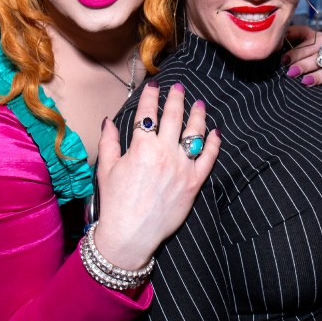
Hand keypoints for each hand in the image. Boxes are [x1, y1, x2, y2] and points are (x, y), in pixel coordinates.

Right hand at [94, 82, 220, 269]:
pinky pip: (208, 157)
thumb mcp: (107, 169)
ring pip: (194, 133)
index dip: (150, 96)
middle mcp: (164, 153)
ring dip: (198, 115)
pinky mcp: (194, 182)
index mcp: (141, 148)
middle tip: (179, 87)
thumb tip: (108, 122)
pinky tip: (215, 132)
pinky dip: (213, 143)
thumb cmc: (116, 203)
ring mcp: (182, 167)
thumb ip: (109, 142)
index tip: (153, 86)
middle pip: (173, 117)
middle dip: (176, 98)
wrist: (131, 234)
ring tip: (199, 104)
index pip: (147, 114)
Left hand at [282, 27, 321, 93]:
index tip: (285, 60)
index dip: (296, 53)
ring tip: (305, 81)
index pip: (310, 45)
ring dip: (317, 77)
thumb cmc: (310, 47)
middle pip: (319, 58)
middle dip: (304, 65)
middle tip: (292, 72)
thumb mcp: (303, 37)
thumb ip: (294, 33)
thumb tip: (283, 32)